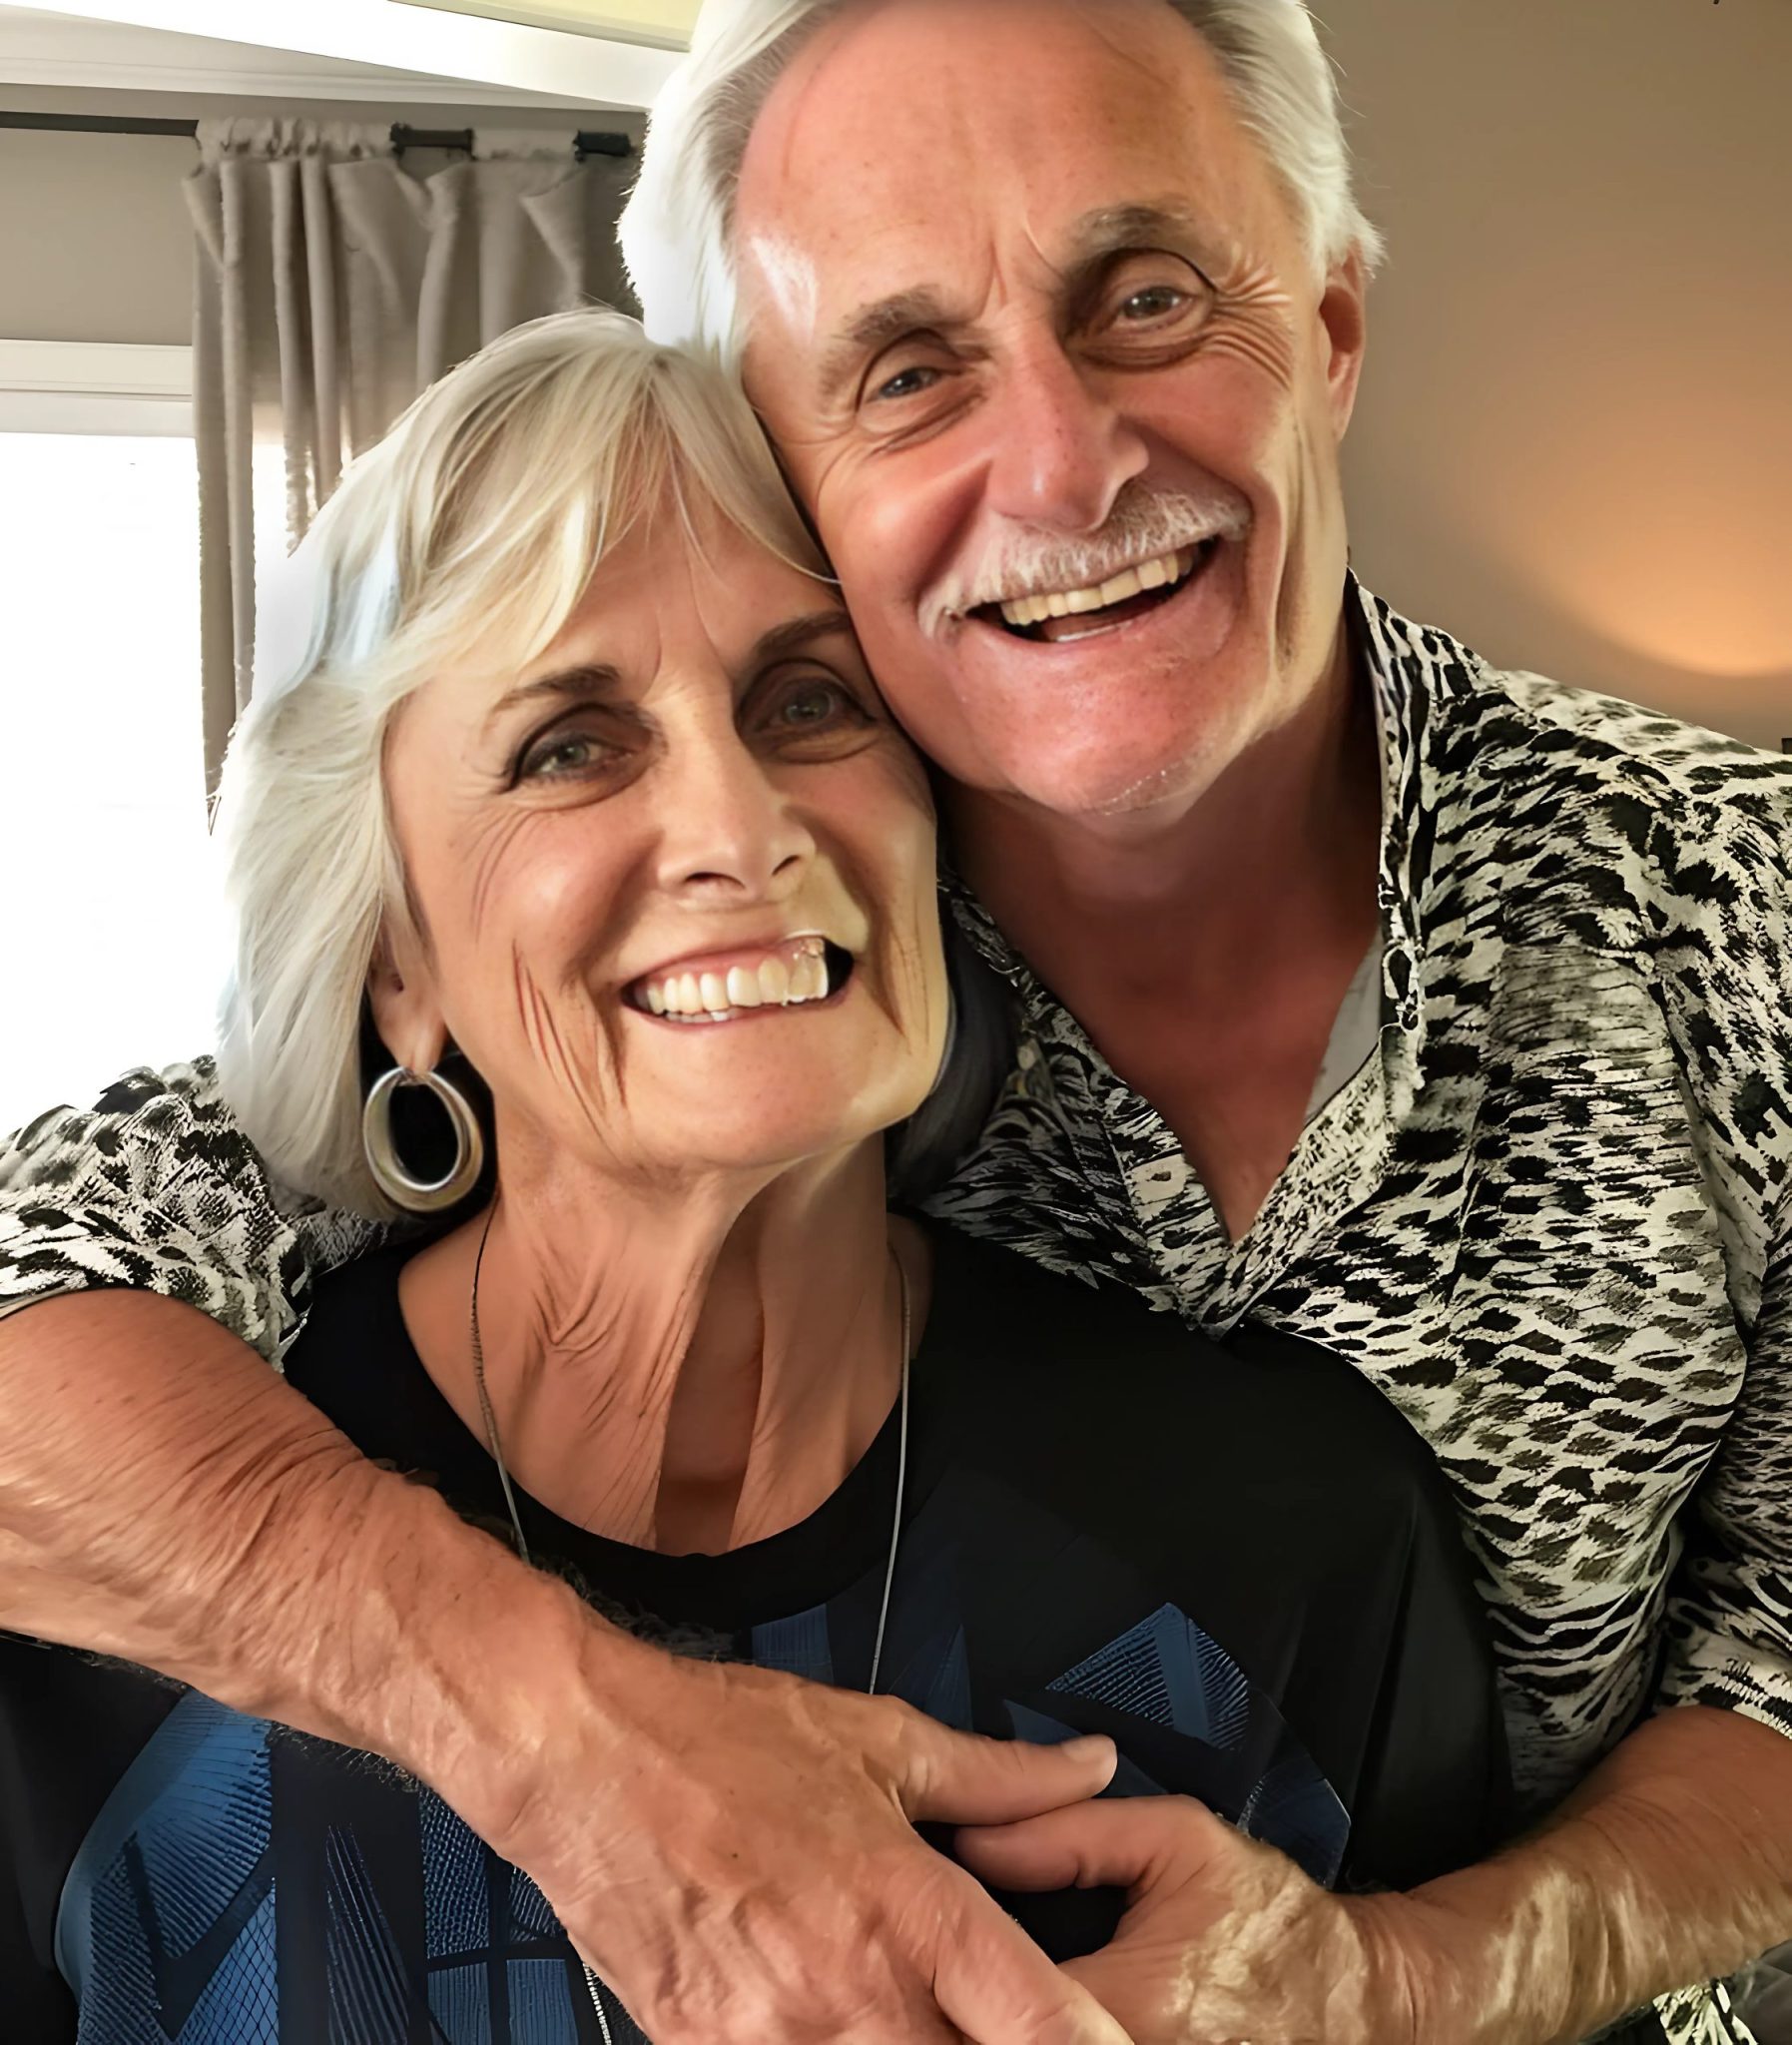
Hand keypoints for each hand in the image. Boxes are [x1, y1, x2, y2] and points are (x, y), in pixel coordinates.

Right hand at [486, 1636, 1136, 2044]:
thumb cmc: (726, 1740)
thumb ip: (1000, 1776)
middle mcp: (851, 1995)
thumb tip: (1092, 1767)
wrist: (581, 1762)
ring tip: (911, 2012)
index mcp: (908, 1908)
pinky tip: (832, 2018)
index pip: (1040, 2024)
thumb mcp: (879, 1738)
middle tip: (991, 2016)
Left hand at [958, 1797, 1424, 2044]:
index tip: (917, 1954)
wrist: (1359, 2007)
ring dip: (992, 2028)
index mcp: (1128, 2001)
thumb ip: (1070, 1834)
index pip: (1002, 2000)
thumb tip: (972, 1836)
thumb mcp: (1179, 1842)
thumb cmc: (1273, 1927)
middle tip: (924, 1986)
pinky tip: (1012, 2022)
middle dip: (963, 2014)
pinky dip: (1036, 2038)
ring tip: (963, 2004)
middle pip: (1001, 2040)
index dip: (951, 1979)